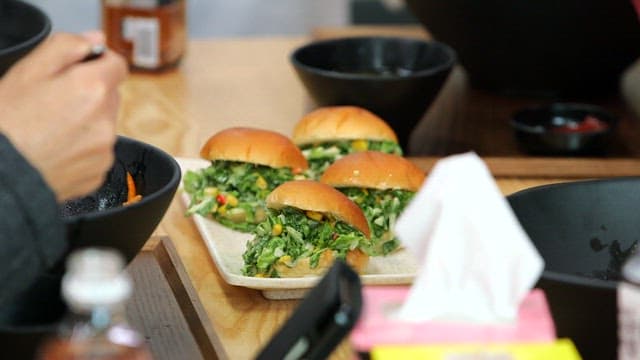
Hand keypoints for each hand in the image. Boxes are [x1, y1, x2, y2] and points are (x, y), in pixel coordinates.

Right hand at [0, 32, 127, 201]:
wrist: (2, 173)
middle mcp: (105, 120)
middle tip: (53, 103)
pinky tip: (56, 149)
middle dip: (89, 94)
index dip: (97, 64)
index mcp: (92, 89)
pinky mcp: (99, 172)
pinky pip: (97, 151)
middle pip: (110, 96)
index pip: (117, 65)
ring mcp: (104, 149)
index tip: (78, 71)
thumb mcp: (28, 70)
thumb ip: (67, 47)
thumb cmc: (7, 123)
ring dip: (86, 122)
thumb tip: (95, 41)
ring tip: (51, 129)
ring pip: (104, 124)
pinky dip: (82, 149)